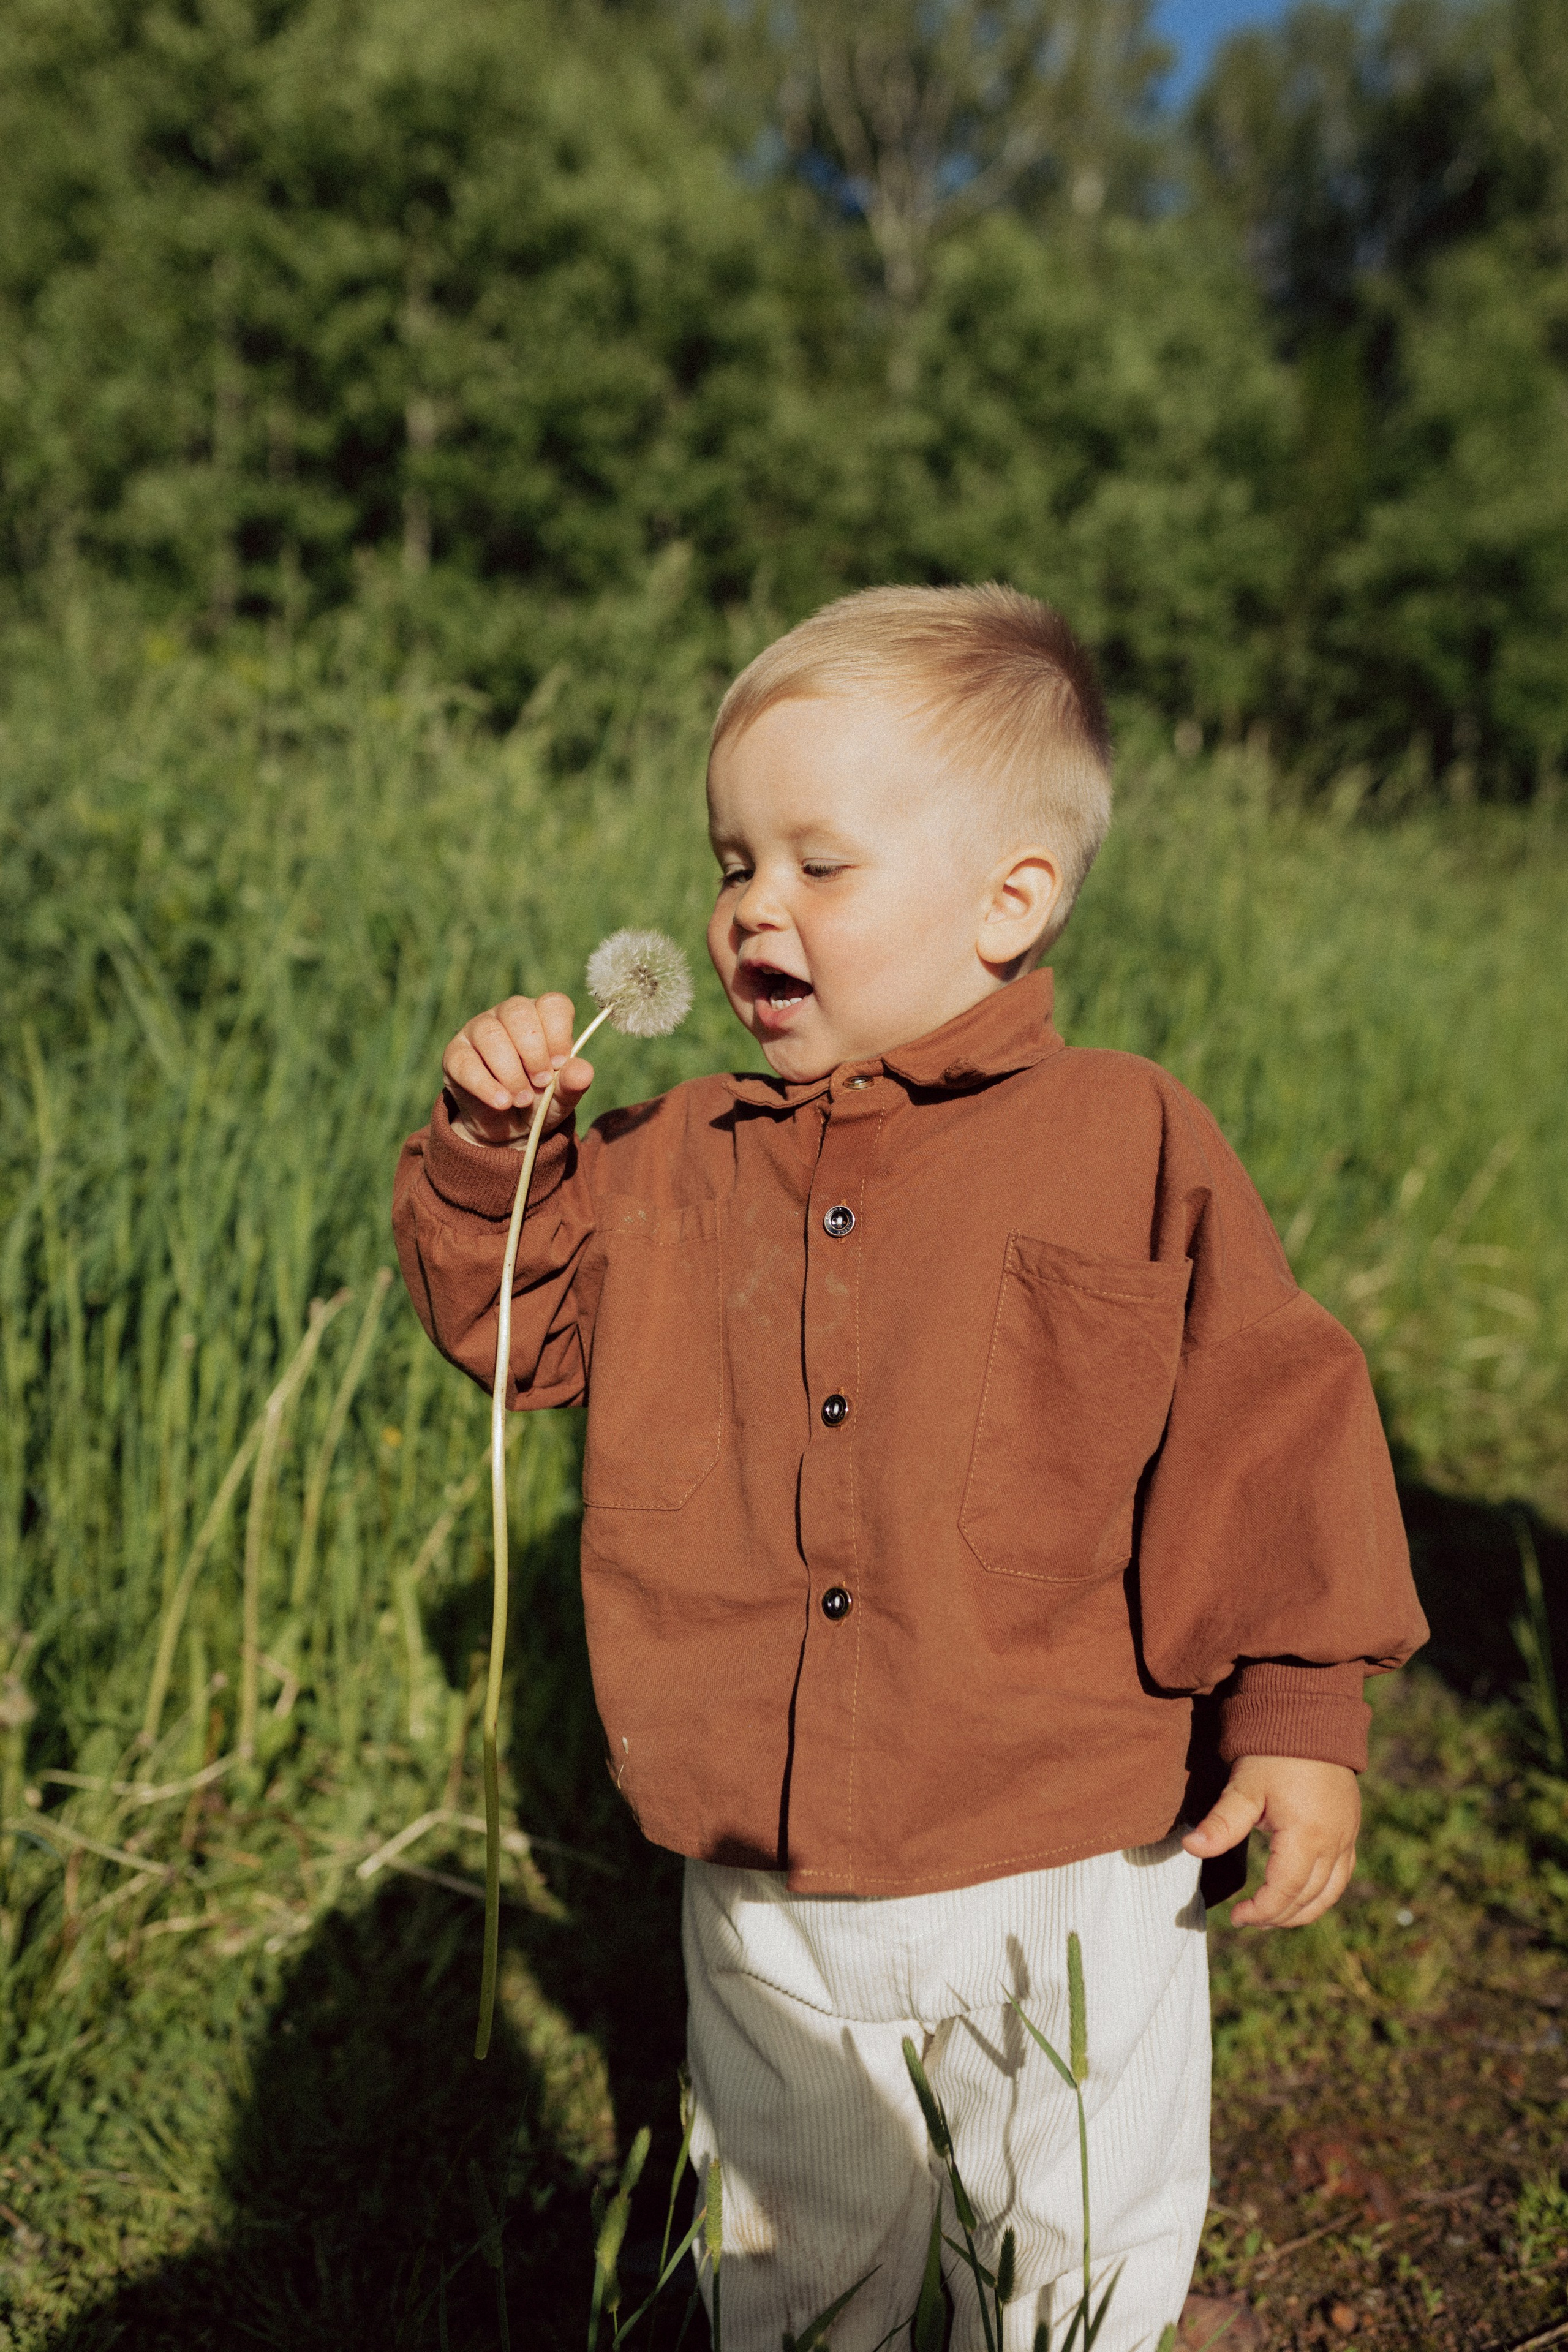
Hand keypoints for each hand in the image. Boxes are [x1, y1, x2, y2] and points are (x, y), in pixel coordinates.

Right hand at [441, 993, 594, 1147]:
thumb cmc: (539, 1103)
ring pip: (491, 1035)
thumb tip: (584, 1071)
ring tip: (522, 1100)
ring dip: (510, 1072)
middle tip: (541, 1084)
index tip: (560, 1065)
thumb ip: (573, 1084)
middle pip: (519, 1014)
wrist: (505, 1131)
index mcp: (542, 1017)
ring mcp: (478, 1030)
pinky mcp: (455, 1054)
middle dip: (533, 1053)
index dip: (558, 1034)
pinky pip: (466, 1062)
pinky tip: (501, 1103)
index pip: (552, 1004)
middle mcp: (509, 1015)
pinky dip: (486, 1086)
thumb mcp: (561, 1098)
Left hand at [1182, 1755, 1359, 1927]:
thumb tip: (1190, 1848)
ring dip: (1301, 1911)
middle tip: (1248, 1920)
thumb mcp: (1244, 1786)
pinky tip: (1300, 1895)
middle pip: (1308, 1899)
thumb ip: (1221, 1823)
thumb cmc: (1274, 1751)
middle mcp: (1333, 1843)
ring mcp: (1346, 1837)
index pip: (1284, 1892)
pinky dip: (1321, 1893)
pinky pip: (1341, 1875)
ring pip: (1330, 1893)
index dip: (1260, 1912)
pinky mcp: (1350, 1829)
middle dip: (1277, 1917)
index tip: (1236, 1918)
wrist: (1311, 1716)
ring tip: (1271, 1916)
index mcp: (1307, 1837)